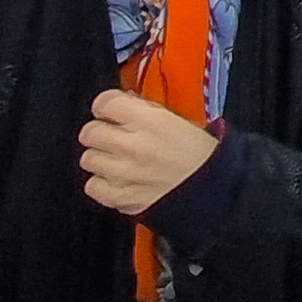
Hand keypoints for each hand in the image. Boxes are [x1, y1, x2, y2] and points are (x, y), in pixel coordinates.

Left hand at [79, 89, 218, 216]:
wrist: (213, 193)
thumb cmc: (200, 156)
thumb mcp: (178, 121)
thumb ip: (146, 110)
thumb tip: (123, 103)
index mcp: (151, 121)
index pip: (105, 103)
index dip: (106, 105)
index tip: (110, 110)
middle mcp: (134, 145)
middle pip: (90, 132)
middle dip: (99, 131)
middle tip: (112, 135)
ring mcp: (125, 174)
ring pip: (88, 159)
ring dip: (100, 157)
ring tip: (116, 160)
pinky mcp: (121, 198)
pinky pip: (92, 186)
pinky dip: (101, 183)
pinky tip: (116, 180)